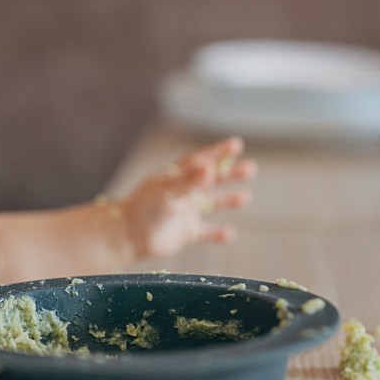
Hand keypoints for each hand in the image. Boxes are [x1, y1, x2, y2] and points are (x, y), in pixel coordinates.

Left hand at [117, 136, 255, 257]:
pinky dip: (217, 233)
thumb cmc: (144, 208)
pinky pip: (205, 232)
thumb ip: (189, 182)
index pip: (200, 161)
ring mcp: (184, 212)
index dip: (218, 152)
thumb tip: (211, 167)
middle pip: (210, 180)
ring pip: (211, 204)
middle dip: (230, 174)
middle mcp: (182, 193)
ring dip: (228, 200)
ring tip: (246, 197)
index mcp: (175, 178)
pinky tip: (230, 234)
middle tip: (251, 168)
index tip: (236, 144)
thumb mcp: (167, 192)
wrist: (128, 236)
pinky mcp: (185, 232)